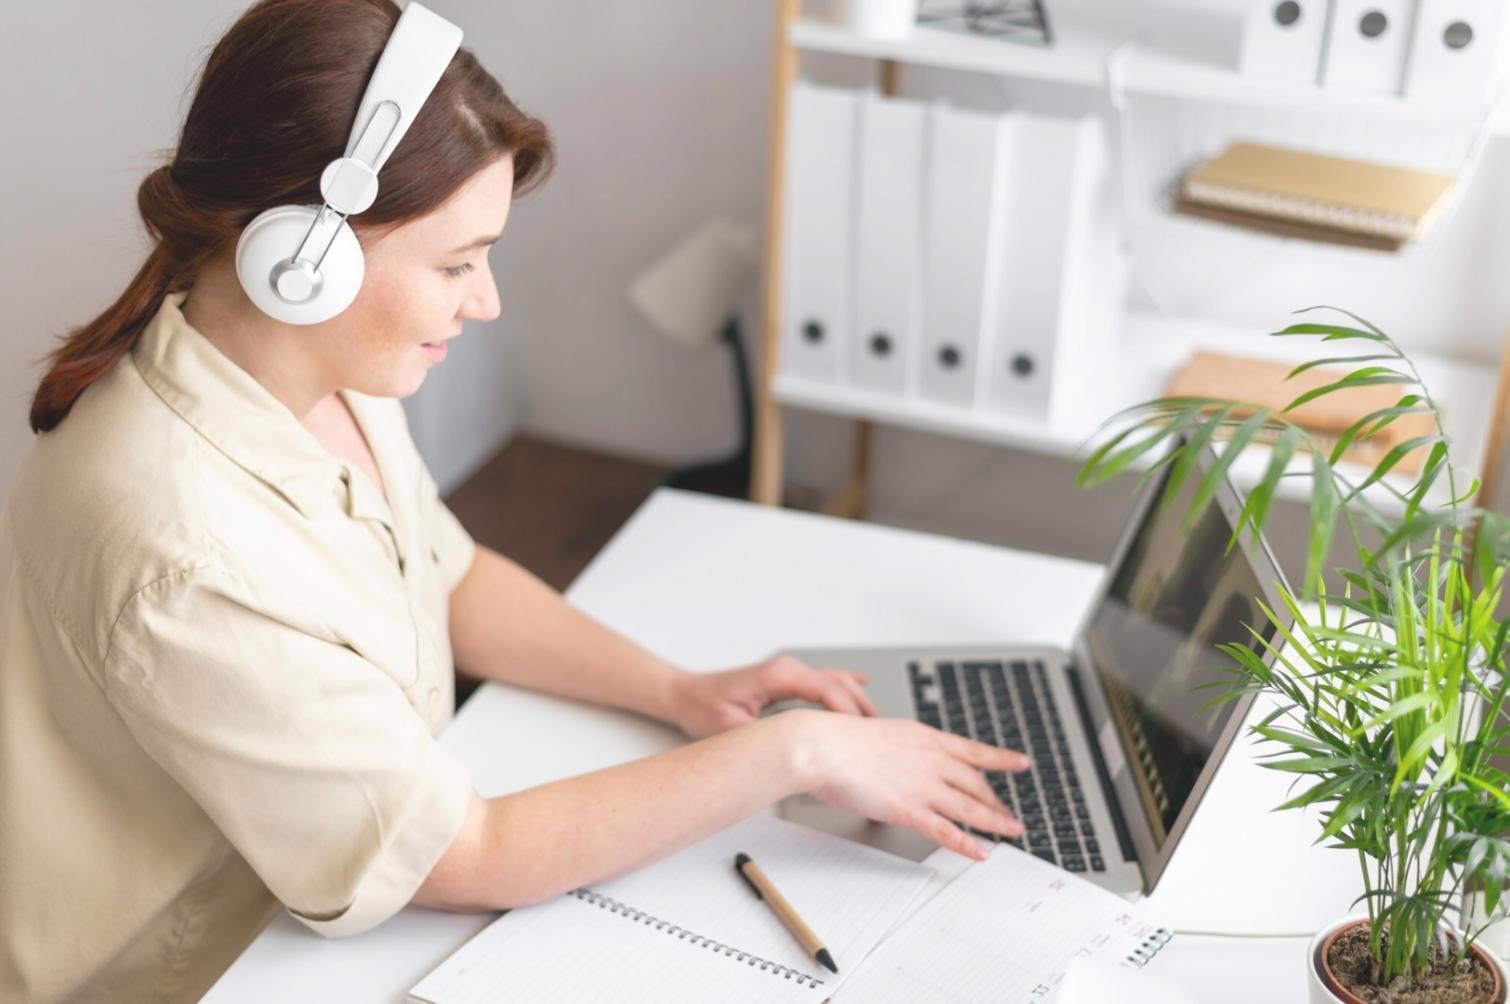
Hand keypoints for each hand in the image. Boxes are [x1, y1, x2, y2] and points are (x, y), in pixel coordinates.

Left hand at [669, 655, 878, 738]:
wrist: (686, 695)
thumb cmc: (703, 708)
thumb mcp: (733, 728)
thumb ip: (766, 737)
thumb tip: (796, 751)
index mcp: (780, 674)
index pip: (828, 690)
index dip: (849, 714)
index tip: (863, 736)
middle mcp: (788, 668)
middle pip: (839, 684)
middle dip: (862, 709)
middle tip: (881, 736)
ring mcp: (789, 672)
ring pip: (836, 681)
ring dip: (858, 700)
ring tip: (879, 724)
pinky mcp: (787, 679)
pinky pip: (825, 679)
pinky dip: (846, 685)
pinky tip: (864, 684)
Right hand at [780, 708, 1030, 860]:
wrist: (821, 746)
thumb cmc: (838, 739)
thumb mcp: (880, 732)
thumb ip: (899, 747)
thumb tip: (903, 755)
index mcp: (924, 737)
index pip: (972, 750)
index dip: (1000, 758)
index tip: (1020, 762)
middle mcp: (930, 760)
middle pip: (975, 782)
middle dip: (996, 800)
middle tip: (1009, 813)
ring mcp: (922, 785)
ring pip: (969, 807)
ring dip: (994, 821)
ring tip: (1011, 831)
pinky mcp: (908, 809)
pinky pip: (945, 831)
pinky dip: (966, 843)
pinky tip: (980, 852)